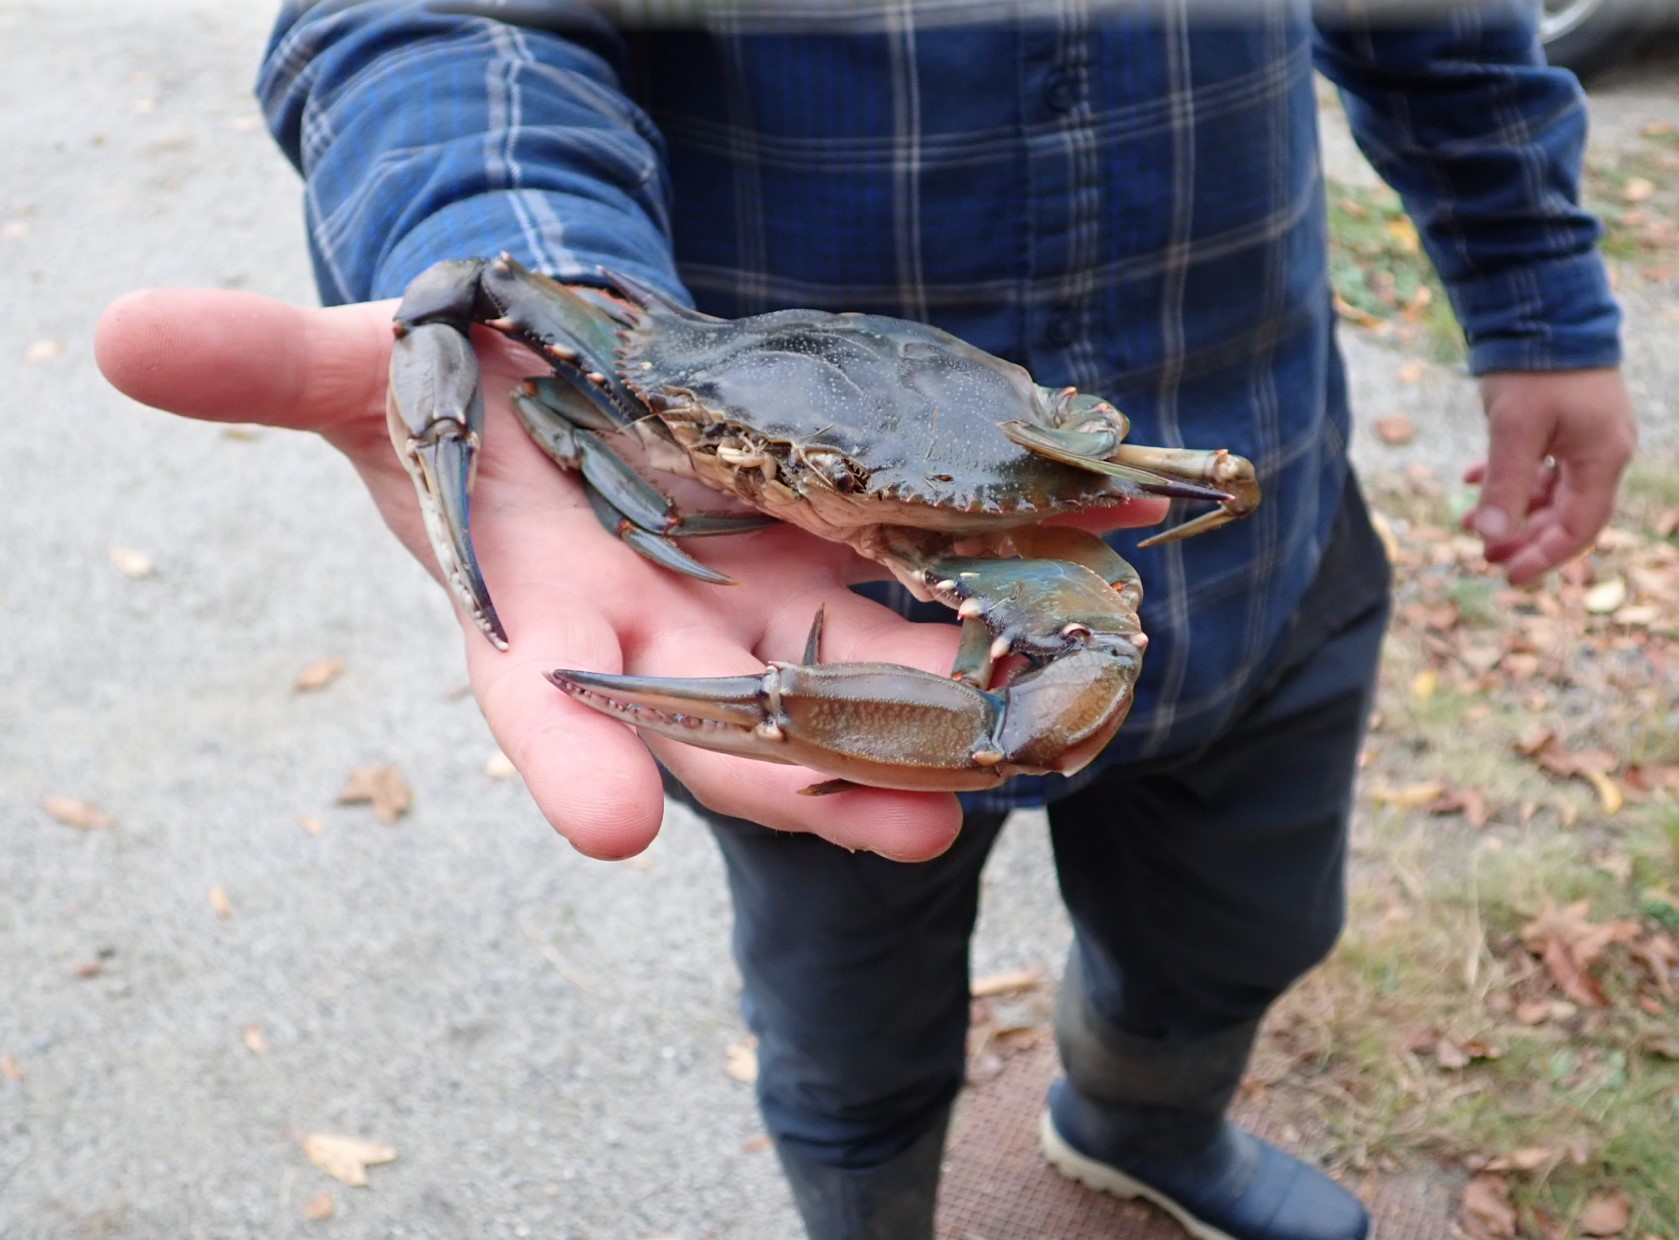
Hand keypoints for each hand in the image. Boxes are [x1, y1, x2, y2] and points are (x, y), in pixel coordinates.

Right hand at [95, 289, 1166, 860]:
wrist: (561, 389)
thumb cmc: (450, 394)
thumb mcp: (359, 366)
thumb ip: (262, 361)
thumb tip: (116, 331)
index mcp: (530, 611)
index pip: (537, 703)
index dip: (563, 757)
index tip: (603, 826)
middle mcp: (648, 634)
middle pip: (721, 724)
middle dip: (794, 780)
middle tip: (889, 830)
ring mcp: (745, 604)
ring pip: (829, 685)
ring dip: (909, 734)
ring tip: (1000, 768)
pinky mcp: (820, 557)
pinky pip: (897, 600)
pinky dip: (964, 626)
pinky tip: (1045, 649)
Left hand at [1462, 368, 1635, 585]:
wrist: (1544, 306)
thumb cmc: (1534, 367)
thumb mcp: (1514, 430)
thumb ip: (1505, 485)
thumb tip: (1491, 536)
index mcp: (1602, 458)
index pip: (1579, 527)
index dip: (1545, 556)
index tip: (1507, 576)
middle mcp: (1602, 450)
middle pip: (1566, 513)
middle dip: (1524, 537)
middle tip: (1482, 555)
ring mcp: (1586, 434)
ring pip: (1550, 489)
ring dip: (1512, 508)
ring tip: (1468, 523)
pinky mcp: (1566, 419)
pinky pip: (1542, 462)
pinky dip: (1510, 477)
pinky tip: (1473, 480)